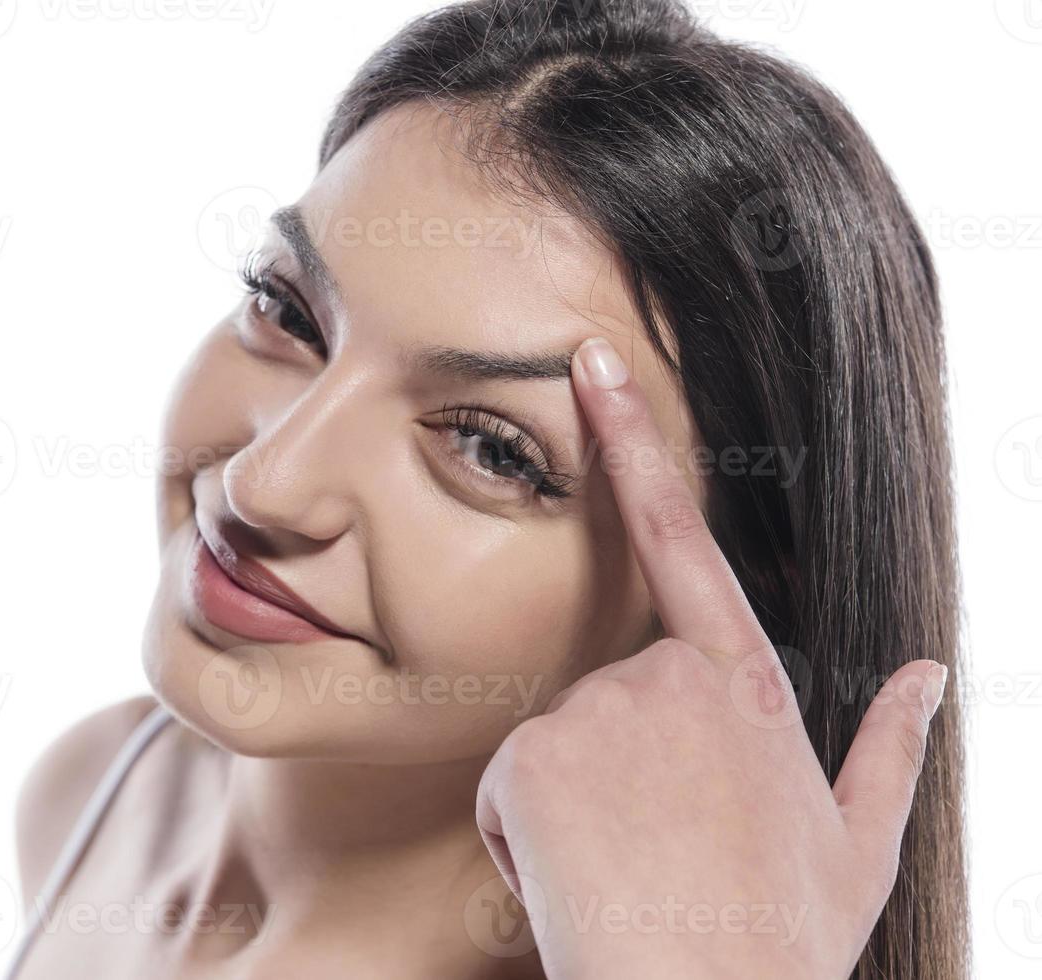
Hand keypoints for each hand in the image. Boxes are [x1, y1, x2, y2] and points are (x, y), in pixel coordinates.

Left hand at [474, 338, 946, 979]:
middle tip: (654, 845)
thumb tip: (934, 672)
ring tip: (624, 865)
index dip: (632, 442)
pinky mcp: (531, 755)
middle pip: (605, 689)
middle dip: (613, 760)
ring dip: (572, 799)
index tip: (591, 367)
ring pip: (555, 742)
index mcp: (743, 682)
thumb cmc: (780, 933)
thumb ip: (890, 743)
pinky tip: (573, 873)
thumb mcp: (859, 840)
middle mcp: (666, 678)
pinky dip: (523, 830)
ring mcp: (596, 711)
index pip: (681, 535)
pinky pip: (507, 784)